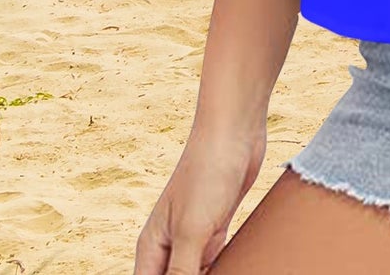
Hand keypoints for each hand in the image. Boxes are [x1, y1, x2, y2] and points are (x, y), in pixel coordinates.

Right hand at [133, 118, 265, 274]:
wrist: (235, 130)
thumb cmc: (207, 171)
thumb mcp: (193, 230)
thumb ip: (181, 272)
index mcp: (151, 248)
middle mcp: (169, 244)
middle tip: (214, 274)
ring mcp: (193, 234)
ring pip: (196, 274)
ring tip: (230, 272)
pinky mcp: (216, 225)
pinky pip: (215, 261)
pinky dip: (224, 269)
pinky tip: (238, 268)